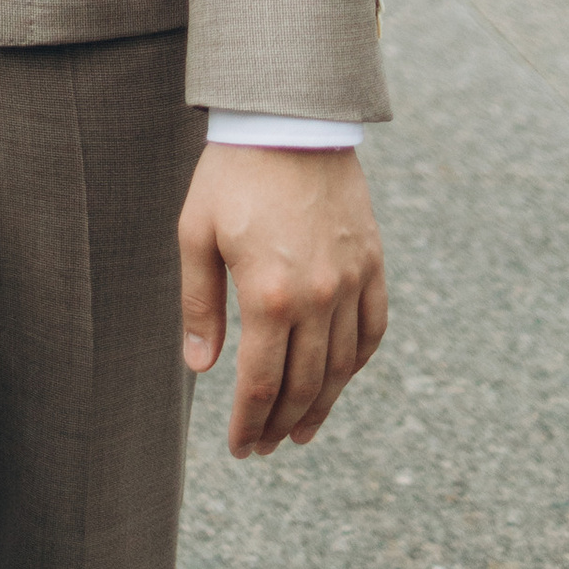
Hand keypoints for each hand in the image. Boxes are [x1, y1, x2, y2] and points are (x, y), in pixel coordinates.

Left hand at [179, 144, 387, 455]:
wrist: (289, 121)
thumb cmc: (232, 174)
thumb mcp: (196, 233)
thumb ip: (199, 305)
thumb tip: (200, 367)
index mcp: (268, 294)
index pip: (261, 382)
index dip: (248, 422)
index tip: (239, 446)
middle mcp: (318, 297)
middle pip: (303, 385)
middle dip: (280, 424)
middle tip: (263, 447)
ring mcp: (351, 282)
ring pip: (341, 368)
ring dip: (321, 406)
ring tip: (300, 431)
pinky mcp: (373, 264)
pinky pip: (372, 330)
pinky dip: (356, 364)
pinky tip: (339, 379)